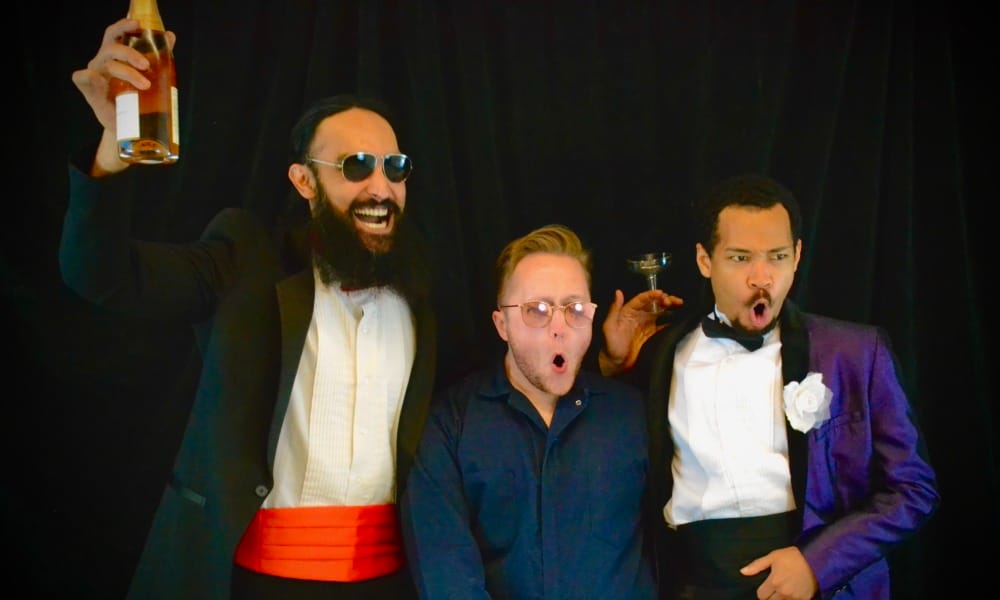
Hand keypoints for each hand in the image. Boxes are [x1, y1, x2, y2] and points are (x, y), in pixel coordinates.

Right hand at [70, 18, 176, 174]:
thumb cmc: (138, 100)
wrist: (130, 129)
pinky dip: (88, 77)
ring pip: (108, 65)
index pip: (115, 35)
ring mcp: (96, 77)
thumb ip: (158, 58)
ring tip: (145, 84)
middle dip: (130, 53)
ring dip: (127, 72)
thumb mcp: (149, 77)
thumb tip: (170, 36)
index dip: (123, 26)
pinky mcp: (90, 93)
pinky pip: (82, 79)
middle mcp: (103, 63)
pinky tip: (96, 78)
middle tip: (147, 65)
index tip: (138, 24)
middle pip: (112, 48)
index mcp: (115, 56)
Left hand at [599, 288, 682, 375]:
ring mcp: (646, 324)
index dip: (652, 294)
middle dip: (664, 299)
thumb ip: (614, 309)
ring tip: (680, 304)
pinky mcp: (652, 334)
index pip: (642, 299)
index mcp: (628, 311)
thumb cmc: (610, 345)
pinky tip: (679, 318)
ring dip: (670, 307)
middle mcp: (639, 315)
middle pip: (654, 303)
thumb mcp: (610, 326)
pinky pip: (663, 324)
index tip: (661, 293)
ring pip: (660, 311)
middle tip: (672, 301)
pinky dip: (671, 320)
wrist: (616, 364)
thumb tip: (618, 292)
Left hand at [741, 546, 818, 599]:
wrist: (815, 559)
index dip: (762, 592)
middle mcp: (783, 592)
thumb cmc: (792, 557)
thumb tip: (742, 572)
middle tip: (774, 590)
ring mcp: (794, 598)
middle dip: (770, 597)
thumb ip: (757, 565)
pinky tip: (792, 594)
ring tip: (782, 592)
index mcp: (774, 582)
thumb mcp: (773, 556)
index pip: (761, 595)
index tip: (766, 587)